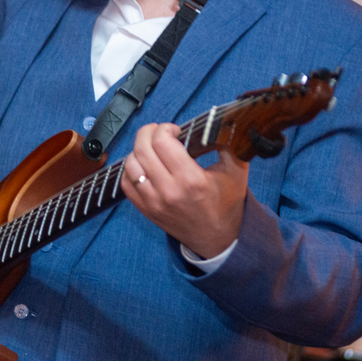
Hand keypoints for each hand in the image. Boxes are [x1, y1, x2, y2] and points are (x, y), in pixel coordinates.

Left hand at [121, 122, 248, 257]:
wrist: (219, 239)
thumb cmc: (227, 203)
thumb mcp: (236, 170)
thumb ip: (228, 143)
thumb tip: (219, 121)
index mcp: (192, 179)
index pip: (162, 142)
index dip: (165, 128)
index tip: (174, 130)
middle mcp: (169, 191)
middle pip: (142, 149)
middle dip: (147, 133)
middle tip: (158, 132)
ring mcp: (154, 202)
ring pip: (130, 165)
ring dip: (137, 150)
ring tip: (150, 148)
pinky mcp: (146, 210)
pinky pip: (125, 183)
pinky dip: (130, 170)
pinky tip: (143, 165)